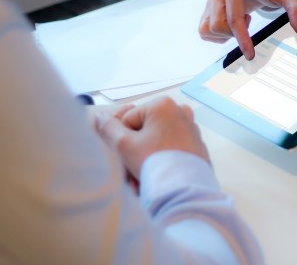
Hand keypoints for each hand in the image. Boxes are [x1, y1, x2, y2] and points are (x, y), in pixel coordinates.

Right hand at [94, 97, 209, 179]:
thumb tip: (99, 116)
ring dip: (147, 160)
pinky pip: (172, 150)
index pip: (128, 120)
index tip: (127, 157)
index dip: (123, 141)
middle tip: (133, 173)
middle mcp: (180, 112)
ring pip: (157, 143)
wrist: (186, 191)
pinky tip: (159, 178)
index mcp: (163, 104)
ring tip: (145, 180)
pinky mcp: (196, 145)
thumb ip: (108, 128)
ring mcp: (191, 128)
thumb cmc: (155, 164)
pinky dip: (163, 162)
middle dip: (135, 153)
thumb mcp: (124, 145)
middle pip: (144, 132)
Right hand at [199, 0, 296, 59]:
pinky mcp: (208, 6)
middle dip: (234, 34)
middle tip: (250, 22)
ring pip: (207, 29)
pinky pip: (205, 29)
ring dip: (225, 34)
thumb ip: (296, 9)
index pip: (234, 19)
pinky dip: (219, 33)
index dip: (242, 40)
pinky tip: (234, 22)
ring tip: (242, 21)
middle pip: (217, 26)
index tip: (251, 55)